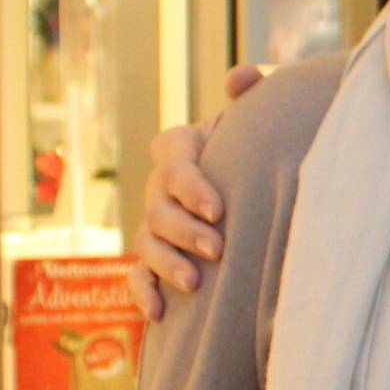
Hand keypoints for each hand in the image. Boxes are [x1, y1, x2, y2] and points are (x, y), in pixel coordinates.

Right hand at [128, 63, 264, 319]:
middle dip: (185, 231)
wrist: (250, 178)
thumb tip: (243, 76)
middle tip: (218, 248)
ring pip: (147, 244)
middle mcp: (158, 185)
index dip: (192, 187)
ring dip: (167, 264)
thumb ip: (250, 95)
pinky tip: (160, 313)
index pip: (175, 165)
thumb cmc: (252, 146)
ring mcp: (153, 223)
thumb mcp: (253, 119)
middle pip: (159, 210)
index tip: (219, 209)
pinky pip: (136, 276)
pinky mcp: (152, 257)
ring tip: (195, 283)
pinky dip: (143, 294)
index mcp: (179, 147)